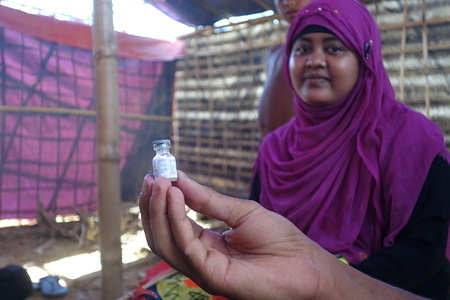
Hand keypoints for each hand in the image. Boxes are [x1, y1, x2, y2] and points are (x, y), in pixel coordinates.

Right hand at [139, 171, 325, 298]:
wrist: (307, 264)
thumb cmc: (279, 239)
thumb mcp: (240, 211)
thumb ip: (207, 199)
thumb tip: (179, 178)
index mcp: (206, 245)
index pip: (172, 224)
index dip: (161, 201)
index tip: (155, 175)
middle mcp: (199, 259)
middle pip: (162, 234)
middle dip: (153, 205)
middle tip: (151, 177)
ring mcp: (203, 270)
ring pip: (166, 242)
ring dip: (158, 210)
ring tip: (159, 182)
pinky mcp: (211, 276)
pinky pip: (185, 246)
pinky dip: (175, 219)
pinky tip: (174, 195)